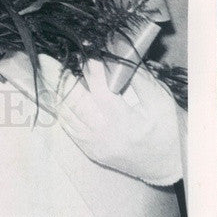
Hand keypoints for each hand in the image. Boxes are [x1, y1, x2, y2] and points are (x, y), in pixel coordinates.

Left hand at [56, 60, 183, 185]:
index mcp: (125, 124)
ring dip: (55, 91)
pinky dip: (61, 107)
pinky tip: (54, 92)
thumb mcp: (161, 100)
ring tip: (46, 70)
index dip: (92, 69)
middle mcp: (105, 136)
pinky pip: (68, 126)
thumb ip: (138, 77)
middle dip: (59, 77)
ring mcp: (94, 146)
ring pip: (66, 114)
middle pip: (74, 102)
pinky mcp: (90, 150)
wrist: (170, 165)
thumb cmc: (169, 130)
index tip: (86, 51)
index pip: (100, 91)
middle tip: (46, 58)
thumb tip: (117, 54)